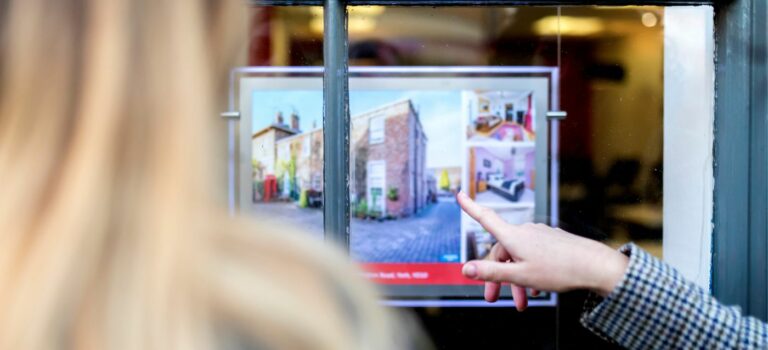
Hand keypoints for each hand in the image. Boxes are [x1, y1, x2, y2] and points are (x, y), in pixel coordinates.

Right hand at [457, 192, 628, 308]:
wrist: (595, 266)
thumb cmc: (559, 270)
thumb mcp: (520, 276)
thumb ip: (491, 272)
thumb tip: (465, 269)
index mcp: (513, 236)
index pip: (486, 218)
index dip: (470, 207)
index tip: (459, 194)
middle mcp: (525, 231)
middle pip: (502, 251)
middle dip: (496, 275)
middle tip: (493, 298)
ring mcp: (540, 235)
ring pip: (518, 256)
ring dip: (516, 279)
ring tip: (523, 301)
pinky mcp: (552, 241)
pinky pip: (533, 255)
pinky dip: (529, 272)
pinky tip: (537, 289)